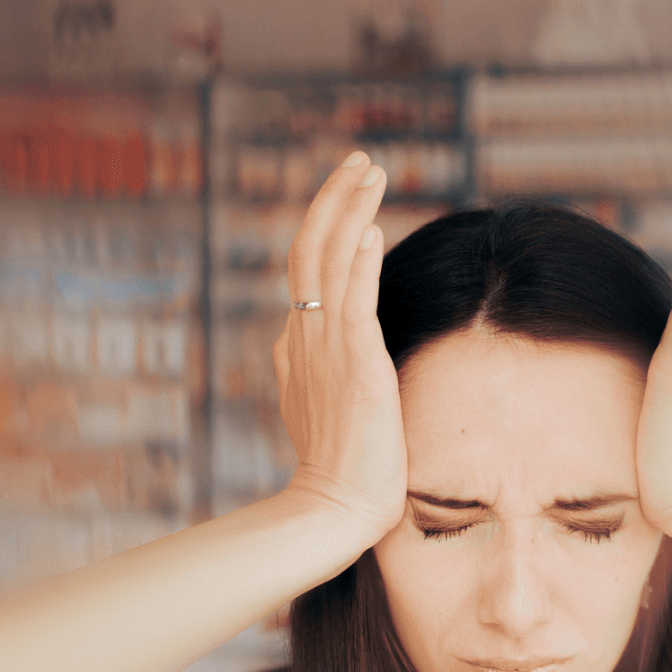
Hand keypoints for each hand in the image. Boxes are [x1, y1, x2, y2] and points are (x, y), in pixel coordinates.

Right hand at [271, 150, 406, 543]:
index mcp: (300, 345)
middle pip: (310, 250)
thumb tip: (309, 337)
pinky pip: (352, 304)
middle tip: (361, 161)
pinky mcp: (355, 368)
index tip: (355, 194)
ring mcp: (326, 350)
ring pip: (328, 263)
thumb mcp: (323, 405)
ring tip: (370, 172)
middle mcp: (305, 338)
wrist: (338, 510)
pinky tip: (371, 229)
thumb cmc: (345, 469)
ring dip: (348, 211)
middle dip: (336, 199)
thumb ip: (320, 366)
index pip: (309, 270)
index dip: (328, 225)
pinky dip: (358, 263)